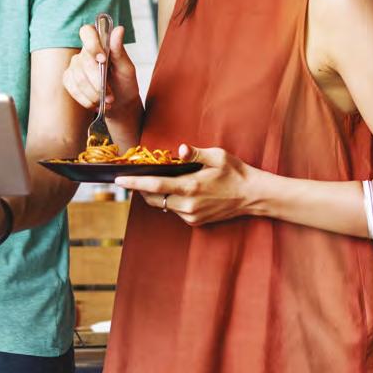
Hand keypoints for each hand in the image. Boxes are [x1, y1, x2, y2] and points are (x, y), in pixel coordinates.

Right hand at [63, 24, 138, 119]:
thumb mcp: (126, 68)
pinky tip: (95, 103)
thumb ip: (119, 50)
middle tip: (110, 95)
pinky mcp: (68, 79)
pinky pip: (71, 87)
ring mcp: (74, 66)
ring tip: (106, 101)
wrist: (120, 104)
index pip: (87, 32)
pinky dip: (85, 99)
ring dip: (94, 93)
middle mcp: (84, 52)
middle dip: (98, 82)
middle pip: (84, 61)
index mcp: (100, 44)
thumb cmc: (125, 84)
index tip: (103, 59)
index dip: (92, 44)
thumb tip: (119, 29)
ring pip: (78, 77)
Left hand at [115, 144, 253, 225]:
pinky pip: (176, 210)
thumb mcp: (217, 156)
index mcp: (191, 186)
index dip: (134, 183)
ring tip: (161, 181)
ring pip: (164, 205)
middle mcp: (188, 205)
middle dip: (143, 189)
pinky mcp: (196, 222)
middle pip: (154, 198)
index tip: (119, 180)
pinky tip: (181, 190)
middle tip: (137, 177)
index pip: (154, 185)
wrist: (253, 196)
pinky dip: (173, 200)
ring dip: (159, 194)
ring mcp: (192, 216)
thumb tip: (179, 150)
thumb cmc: (236, 172)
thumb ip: (195, 154)